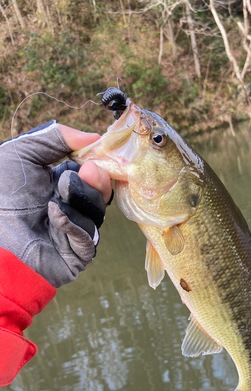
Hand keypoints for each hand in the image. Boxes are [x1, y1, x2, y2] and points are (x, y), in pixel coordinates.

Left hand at [0, 121, 111, 287]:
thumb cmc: (1, 193)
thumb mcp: (22, 153)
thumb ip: (57, 137)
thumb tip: (95, 137)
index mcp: (62, 183)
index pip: (93, 172)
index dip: (99, 163)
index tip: (99, 152)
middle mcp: (71, 206)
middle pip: (101, 192)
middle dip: (95, 181)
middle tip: (87, 172)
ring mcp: (76, 230)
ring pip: (97, 213)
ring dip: (79, 201)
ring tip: (53, 202)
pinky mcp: (77, 254)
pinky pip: (88, 235)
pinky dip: (72, 222)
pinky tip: (54, 216)